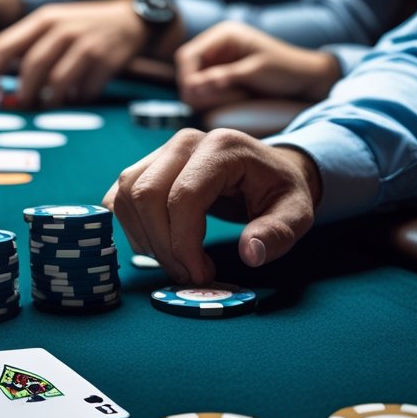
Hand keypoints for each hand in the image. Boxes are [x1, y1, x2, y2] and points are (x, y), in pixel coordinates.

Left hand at [0, 0, 145, 107]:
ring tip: (49, 105)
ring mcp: (84, 44)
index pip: (1, 47)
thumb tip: (0, 89)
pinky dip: (77, 99)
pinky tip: (78, 96)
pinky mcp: (105, 60)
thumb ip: (28, 49)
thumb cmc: (83, 28)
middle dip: (22, 95)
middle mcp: (61, 29)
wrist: (129, 18)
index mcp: (42, 20)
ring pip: (55, 82)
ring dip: (49, 102)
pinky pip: (83, 90)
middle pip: (30, 68)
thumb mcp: (54, 25)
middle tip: (21, 108)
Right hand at [102, 128, 321, 283]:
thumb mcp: (297, 213)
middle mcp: (184, 142)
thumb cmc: (280, 191)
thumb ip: (277, 233)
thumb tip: (249, 254)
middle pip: (146, 194)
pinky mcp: (147, 165)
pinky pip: (119, 196)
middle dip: (162, 245)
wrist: (269, 169)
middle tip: (188, 275)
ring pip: (127, 196)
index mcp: (221, 147)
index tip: (200, 275)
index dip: (184, 243)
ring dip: (145, 239)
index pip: (184, 196)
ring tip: (177, 262)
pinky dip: (130, 228)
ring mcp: (161, 151)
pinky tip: (158, 245)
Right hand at [175, 21, 341, 110]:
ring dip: (208, 96)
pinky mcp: (221, 79)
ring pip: (193, 85)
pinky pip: (205, 93)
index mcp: (223, 36)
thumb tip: (195, 86)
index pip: (187, 56)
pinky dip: (214, 100)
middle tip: (229, 98)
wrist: (307, 80)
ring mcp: (217, 64)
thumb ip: (224, 77)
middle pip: (186, 71)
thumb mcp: (256, 71)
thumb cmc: (286, 69)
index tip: (201, 94)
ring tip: (237, 97)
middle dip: (200, 89)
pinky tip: (236, 99)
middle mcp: (216, 47)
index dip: (188, 77)